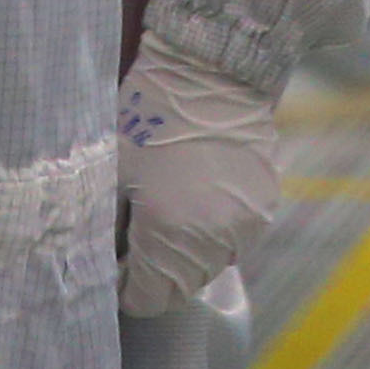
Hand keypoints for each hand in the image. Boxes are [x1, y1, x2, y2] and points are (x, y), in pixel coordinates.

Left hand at [117, 38, 284, 317]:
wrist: (209, 68)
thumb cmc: (147, 114)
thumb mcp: (110, 171)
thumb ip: (106, 230)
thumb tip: (104, 262)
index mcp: (169, 234)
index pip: (147, 300)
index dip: (124, 285)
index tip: (113, 260)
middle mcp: (214, 240)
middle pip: (180, 286)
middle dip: (155, 271)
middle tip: (135, 232)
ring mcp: (246, 224)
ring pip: (210, 265)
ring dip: (186, 252)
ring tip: (167, 210)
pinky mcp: (265, 204)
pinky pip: (233, 237)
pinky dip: (213, 228)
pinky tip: (196, 194)